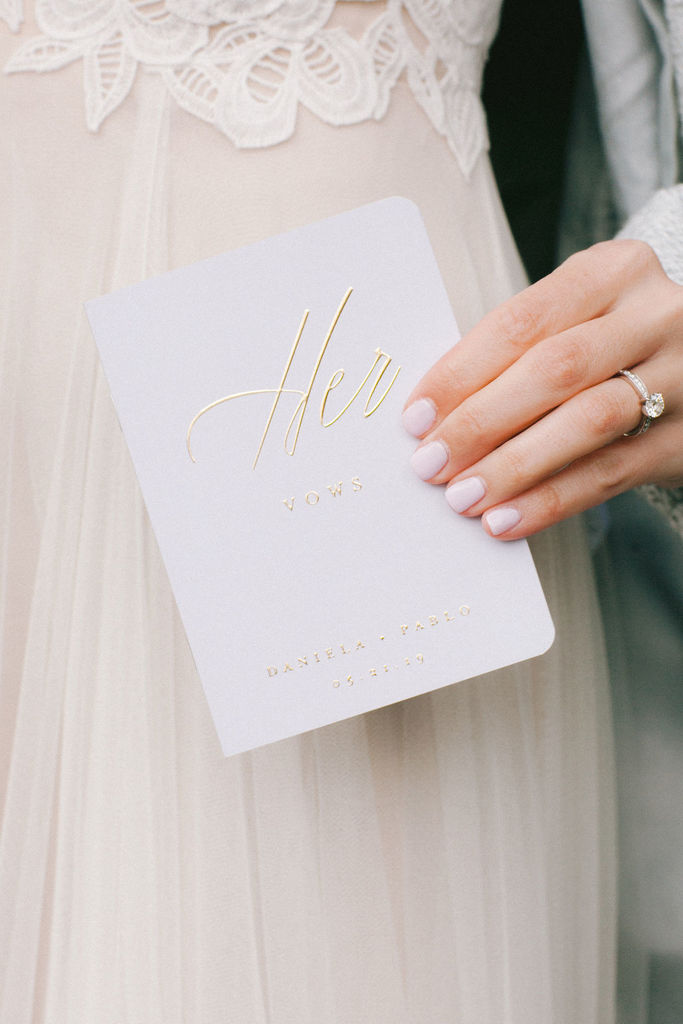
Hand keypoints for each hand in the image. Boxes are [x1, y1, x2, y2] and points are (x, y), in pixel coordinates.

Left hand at [402, 240, 682, 538]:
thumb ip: (520, 351)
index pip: (523, 322)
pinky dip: (551, 499)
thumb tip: (436, 414)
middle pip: (554, 369)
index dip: (462, 372)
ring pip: (586, 422)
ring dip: (513, 466)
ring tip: (463, 497)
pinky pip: (611, 473)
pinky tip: (507, 519)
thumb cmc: (613, 344)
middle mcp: (655, 315)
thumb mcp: (578, 319)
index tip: (417, 417)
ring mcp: (682, 376)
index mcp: (615, 271)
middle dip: (481, 422)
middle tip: (430, 464)